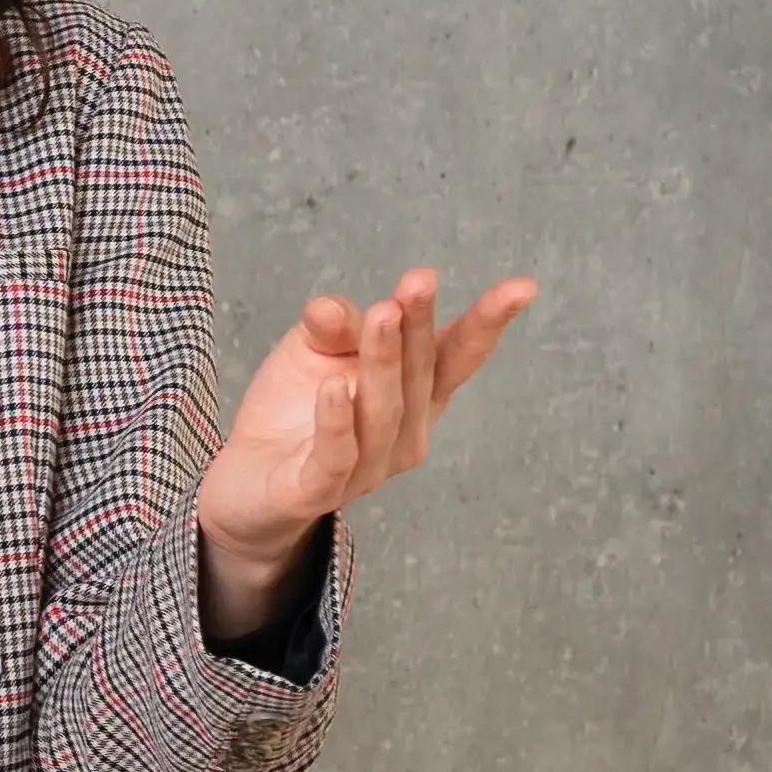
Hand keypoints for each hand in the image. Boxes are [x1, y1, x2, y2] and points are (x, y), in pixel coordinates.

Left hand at [195, 268, 534, 602]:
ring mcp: (367, 467)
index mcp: (414, 393)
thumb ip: (331, 324)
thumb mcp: (313, 348)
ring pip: (384, 412)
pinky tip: (334, 388)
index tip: (522, 286)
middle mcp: (404, 432)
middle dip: (420, 326)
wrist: (248, 484)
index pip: (456, 355)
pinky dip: (338, 422)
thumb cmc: (295, 410)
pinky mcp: (319, 490)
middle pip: (420, 374)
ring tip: (382, 315)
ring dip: (385, 362)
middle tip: (419, 281)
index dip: (488, 323)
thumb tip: (331, 309)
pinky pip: (336, 456)